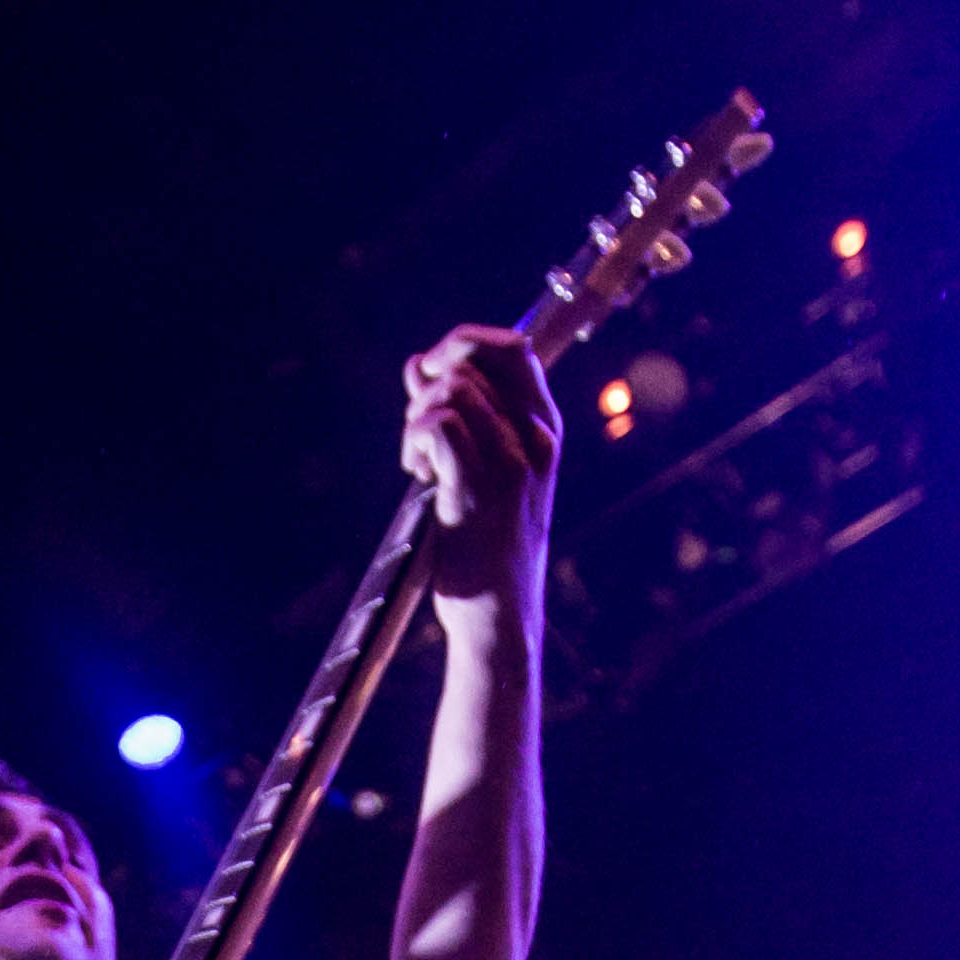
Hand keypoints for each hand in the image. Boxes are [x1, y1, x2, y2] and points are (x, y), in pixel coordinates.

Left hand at [402, 324, 558, 621]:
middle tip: (421, 434)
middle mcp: (535, 439)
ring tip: (419, 461)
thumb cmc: (487, 541)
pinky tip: (419, 474)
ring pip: (454, 390)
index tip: (434, 379)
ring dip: (418, 417)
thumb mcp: (483, 466)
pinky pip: (441, 427)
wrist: (499, 614)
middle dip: (431, 385)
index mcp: (543, 427)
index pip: (512, 347)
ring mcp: (510, 466)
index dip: (463, 345)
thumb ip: (454, 410)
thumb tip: (418, 364)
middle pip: (472, 362)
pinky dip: (416, 439)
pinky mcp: (477, 494)